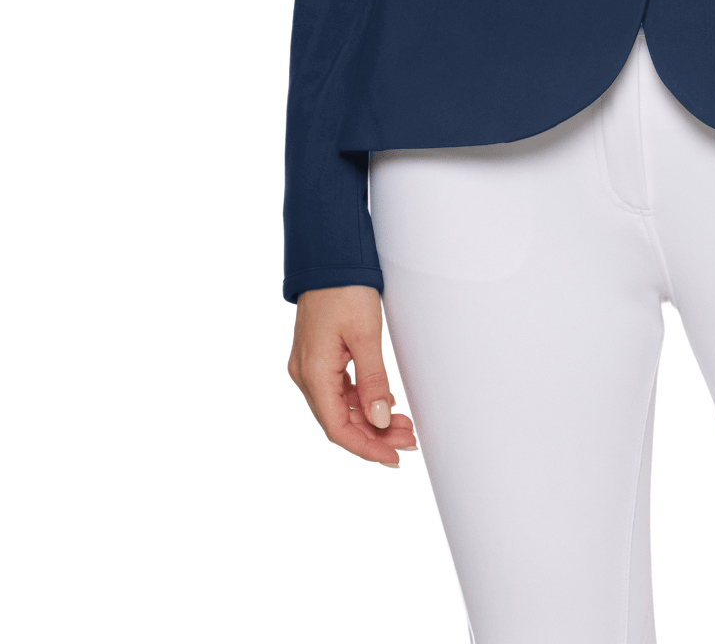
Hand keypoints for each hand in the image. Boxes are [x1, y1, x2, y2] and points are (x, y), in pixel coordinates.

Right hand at [288, 284, 417, 465]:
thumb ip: (373, 382)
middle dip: (374, 435)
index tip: (393, 458)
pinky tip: (384, 403)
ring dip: (370, 419)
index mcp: (313, 373)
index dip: (366, 448)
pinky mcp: (317, 356)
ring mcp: (309, 366)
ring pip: (339, 407)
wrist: (329, 256)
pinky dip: (361, 400)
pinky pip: (338, 389)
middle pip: (339, 421)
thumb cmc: (344, 288)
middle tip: (409, 440)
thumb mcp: (366, 335)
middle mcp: (305, 375)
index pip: (338, 428)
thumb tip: (381, 421)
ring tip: (404, 425)